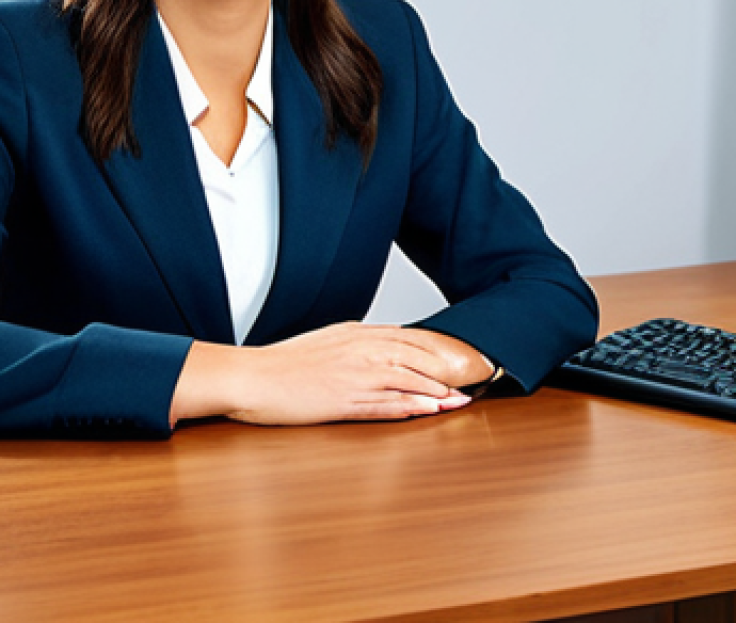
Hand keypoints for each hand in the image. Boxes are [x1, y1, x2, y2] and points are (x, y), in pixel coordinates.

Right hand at [170, 322, 481, 426]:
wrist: (252, 377)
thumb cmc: (285, 362)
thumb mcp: (328, 340)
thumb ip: (358, 341)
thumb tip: (383, 343)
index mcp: (357, 334)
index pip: (409, 339)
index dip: (437, 350)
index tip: (457, 360)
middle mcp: (361, 351)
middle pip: (415, 358)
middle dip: (446, 371)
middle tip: (470, 382)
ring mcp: (353, 376)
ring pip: (406, 381)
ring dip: (436, 392)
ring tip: (458, 401)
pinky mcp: (343, 401)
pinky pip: (384, 405)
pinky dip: (410, 408)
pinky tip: (427, 412)